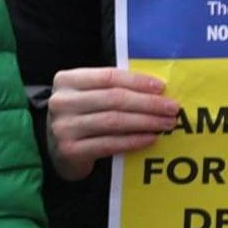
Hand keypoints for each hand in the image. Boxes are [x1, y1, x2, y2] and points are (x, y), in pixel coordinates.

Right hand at [47, 68, 178, 181]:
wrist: (55, 150)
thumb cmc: (80, 117)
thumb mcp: (88, 96)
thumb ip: (111, 88)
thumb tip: (156, 89)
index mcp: (67, 80)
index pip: (108, 77)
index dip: (137, 82)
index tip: (162, 88)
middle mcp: (62, 101)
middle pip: (114, 99)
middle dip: (148, 103)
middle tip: (172, 108)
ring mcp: (64, 127)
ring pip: (113, 121)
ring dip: (145, 122)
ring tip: (166, 124)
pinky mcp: (70, 150)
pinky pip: (109, 144)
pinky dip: (133, 141)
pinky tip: (150, 139)